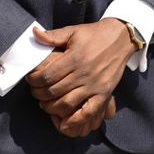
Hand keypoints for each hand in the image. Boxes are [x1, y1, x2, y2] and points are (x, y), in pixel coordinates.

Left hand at [25, 19, 136, 137]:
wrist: (122, 37)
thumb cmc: (95, 34)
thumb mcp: (73, 31)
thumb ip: (53, 35)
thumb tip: (34, 33)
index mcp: (75, 57)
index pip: (47, 75)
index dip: (34, 80)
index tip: (31, 80)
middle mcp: (84, 73)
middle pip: (54, 91)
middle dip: (39, 94)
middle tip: (35, 92)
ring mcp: (94, 85)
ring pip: (67, 104)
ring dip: (51, 108)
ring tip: (45, 104)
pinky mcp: (104, 94)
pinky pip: (88, 112)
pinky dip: (75, 120)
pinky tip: (64, 123)